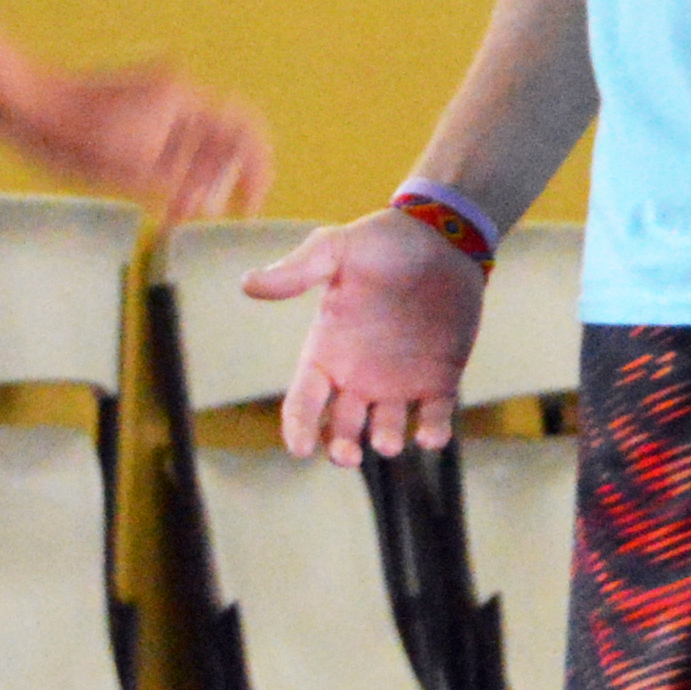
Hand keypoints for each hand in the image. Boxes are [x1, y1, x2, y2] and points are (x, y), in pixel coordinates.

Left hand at [8, 61, 266, 223]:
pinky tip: (151, 192)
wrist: (21, 101)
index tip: (246, 210)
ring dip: (192, 178)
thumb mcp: (130, 172)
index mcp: (183, 100)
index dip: (256, 173)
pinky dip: (170, 165)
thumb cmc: (70, 136)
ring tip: (170, 212)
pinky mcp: (136, 103)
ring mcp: (155, 94)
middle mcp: (176, 90)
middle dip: (216, 182)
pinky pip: (170, 136)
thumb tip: (213, 203)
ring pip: (194, 142)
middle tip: (192, 215)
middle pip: (221, 140)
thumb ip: (178, 185)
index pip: (245, 133)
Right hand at [247, 206, 485, 460]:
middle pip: (341, 427)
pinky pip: (434, 416)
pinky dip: (432, 433)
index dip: (298, 427)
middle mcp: (358, 373)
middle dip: (341, 448)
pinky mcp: (440, 378)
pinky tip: (430, 436)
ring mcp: (399, 380)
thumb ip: (297, 271)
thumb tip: (247, 285)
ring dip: (385, 441)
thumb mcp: (336, 250)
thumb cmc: (383, 241)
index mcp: (327, 350)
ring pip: (386, 429)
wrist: (443, 235)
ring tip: (389, 443)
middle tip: (347, 454)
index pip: (304, 400)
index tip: (300, 448)